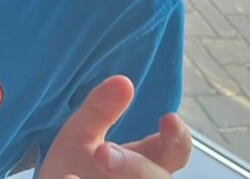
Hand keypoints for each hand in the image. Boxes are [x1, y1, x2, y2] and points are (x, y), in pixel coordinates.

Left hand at [38, 76, 190, 177]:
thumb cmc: (72, 168)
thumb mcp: (79, 135)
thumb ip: (99, 110)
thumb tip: (123, 81)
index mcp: (145, 162)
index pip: (175, 150)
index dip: (179, 137)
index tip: (168, 118)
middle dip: (136, 167)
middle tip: (103, 153)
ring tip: (71, 175)